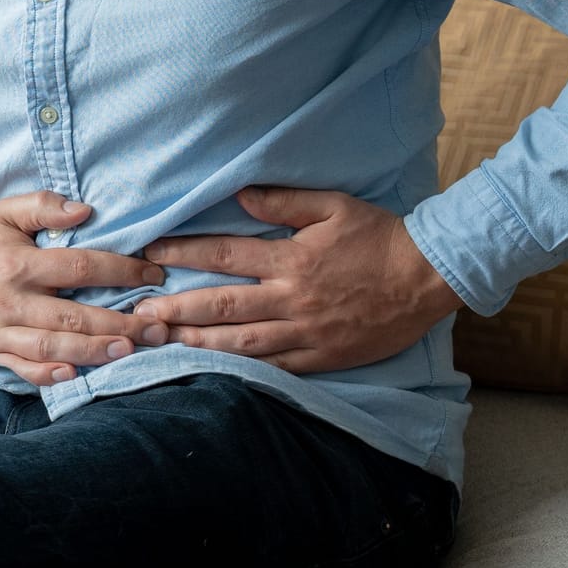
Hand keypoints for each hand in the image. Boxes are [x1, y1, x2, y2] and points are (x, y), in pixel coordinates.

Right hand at [0, 190, 169, 386]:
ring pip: (52, 346)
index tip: (153, 274)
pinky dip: (48, 374)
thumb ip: (42, 206)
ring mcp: (0, 331)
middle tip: (158, 326)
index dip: (119, 271)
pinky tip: (75, 373)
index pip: (78, 267)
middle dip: (119, 323)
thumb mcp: (3, 214)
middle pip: (72, 315)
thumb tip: (84, 210)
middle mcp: (10, 300)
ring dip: (93, 351)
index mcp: (17, 263)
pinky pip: (23, 369)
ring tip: (130, 350)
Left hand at [133, 186, 463, 374]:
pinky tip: (215, 372)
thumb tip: (239, 194)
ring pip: (241, 343)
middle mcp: (292, 298)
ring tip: (163, 343)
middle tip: (139, 314)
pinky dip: (241, 372)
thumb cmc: (380, 237)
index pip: (225, 254)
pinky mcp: (322, 357)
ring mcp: (306, 332)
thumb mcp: (334, 206)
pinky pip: (275, 368)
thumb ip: (284, 200)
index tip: (151, 253)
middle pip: (222, 305)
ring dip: (198, 343)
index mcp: (291, 258)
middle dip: (177, 309)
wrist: (428, 277)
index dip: (184, 252)